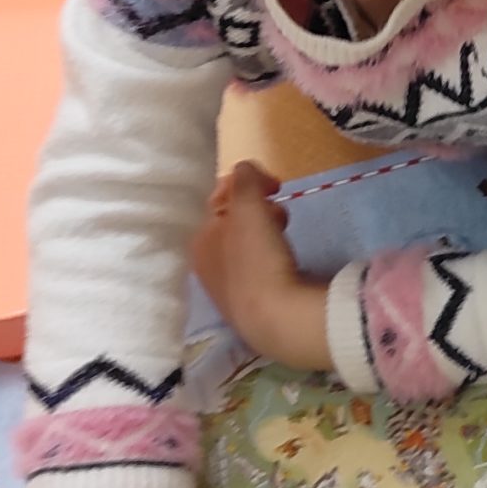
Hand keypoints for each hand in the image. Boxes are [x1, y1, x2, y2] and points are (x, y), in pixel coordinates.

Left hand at [194, 164, 329, 367]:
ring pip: (247, 245)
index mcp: (199, 238)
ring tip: (287, 234)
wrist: (276, 319)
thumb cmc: (257, 258)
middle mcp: (205, 264)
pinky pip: (258, 267)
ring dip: (267, 230)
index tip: (277, 184)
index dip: (248, 182)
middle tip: (282, 211)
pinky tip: (286, 264)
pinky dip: (271, 256)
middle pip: (233, 221)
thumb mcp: (248, 206)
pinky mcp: (249, 306)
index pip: (220, 197)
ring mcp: (226, 288)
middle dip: (259, 208)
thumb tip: (245, 168)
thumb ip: (244, 179)